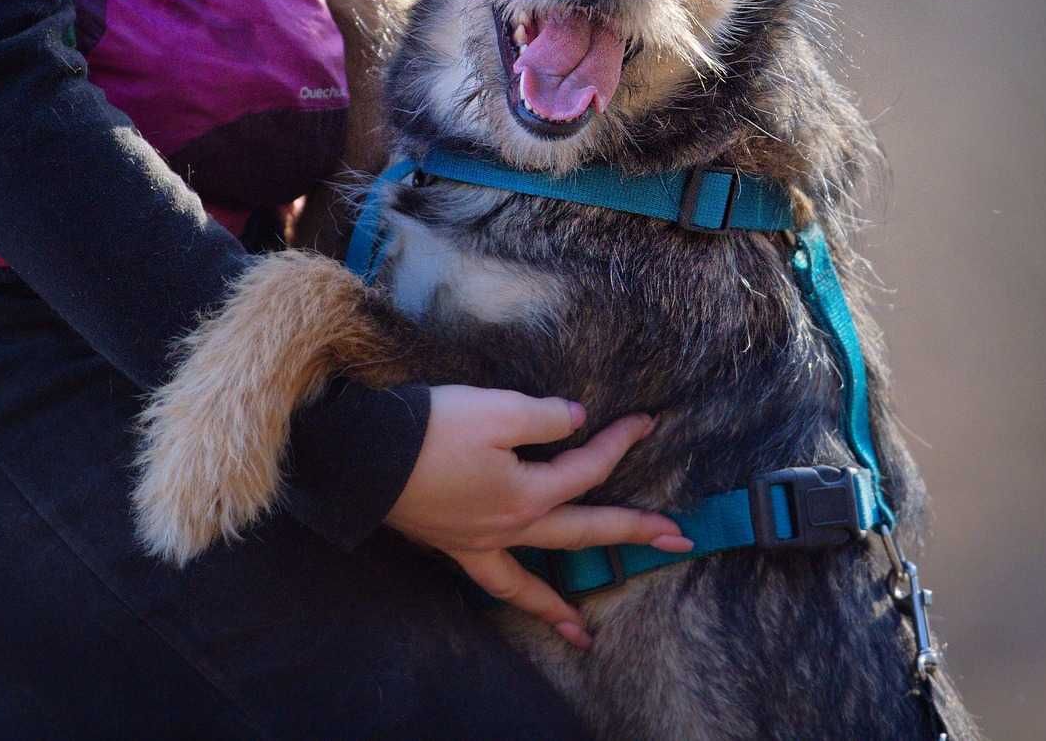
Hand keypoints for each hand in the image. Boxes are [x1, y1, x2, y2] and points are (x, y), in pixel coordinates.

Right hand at [384, 384, 689, 648]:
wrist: (365, 455)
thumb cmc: (433, 429)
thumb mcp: (498, 409)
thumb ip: (547, 417)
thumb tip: (577, 421)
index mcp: (528, 494)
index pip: (589, 467)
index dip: (621, 442)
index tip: (649, 422)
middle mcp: (511, 528)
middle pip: (584, 531)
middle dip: (634, 532)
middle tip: (680, 539)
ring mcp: (480, 543)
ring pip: (531, 581)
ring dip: (560, 606)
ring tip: (583, 634)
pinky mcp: (452, 544)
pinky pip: (490, 581)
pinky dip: (511, 595)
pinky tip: (519, 598)